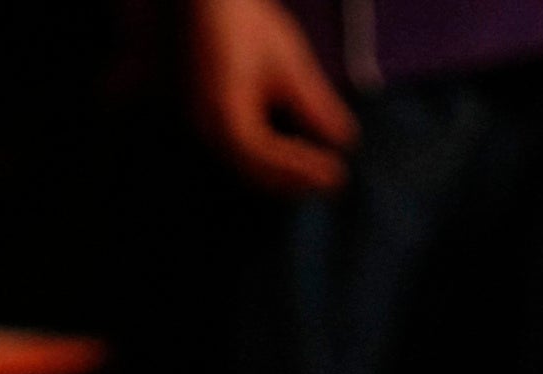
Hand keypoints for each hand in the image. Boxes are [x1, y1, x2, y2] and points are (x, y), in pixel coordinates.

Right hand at [181, 0, 357, 194]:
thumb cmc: (246, 23)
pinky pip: (230, 145)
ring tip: (311, 169)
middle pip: (254, 171)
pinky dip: (261, 154)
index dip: (306, 172)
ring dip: (278, 170)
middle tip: (330, 181)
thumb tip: (345, 141)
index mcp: (228, 122)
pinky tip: (283, 145)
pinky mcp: (197, 109)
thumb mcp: (289, 65)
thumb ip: (316, 107)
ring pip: (241, 161)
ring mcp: (196, 121)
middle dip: (293, 179)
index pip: (272, 163)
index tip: (340, 175)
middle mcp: (206, 130)